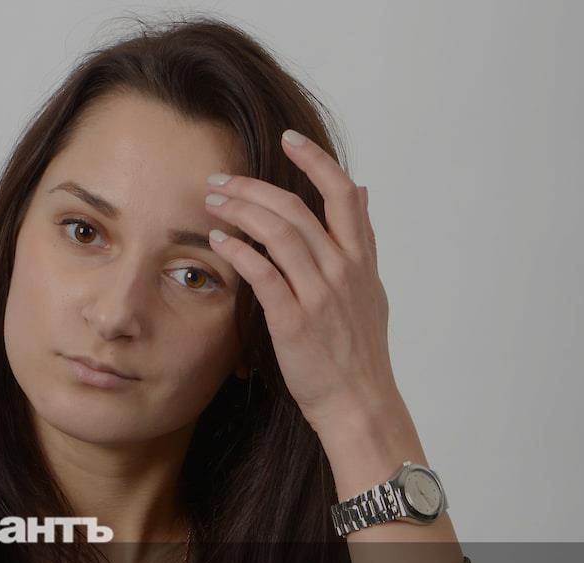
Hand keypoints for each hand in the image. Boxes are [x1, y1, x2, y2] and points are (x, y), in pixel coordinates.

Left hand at [205, 129, 398, 433]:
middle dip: (254, 187)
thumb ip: (362, 240)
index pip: (343, 194)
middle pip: (297, 208)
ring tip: (213, 203)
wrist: (360, 403)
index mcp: (361, 261)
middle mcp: (343, 271)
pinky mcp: (295, 321)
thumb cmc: (359, 351)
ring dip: (241, 211)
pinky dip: (240, 251)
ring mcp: (320, 295)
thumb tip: (363, 192)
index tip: (289, 138)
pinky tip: (219, 241)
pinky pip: (264, 274)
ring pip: (279, 233)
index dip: (316, 161)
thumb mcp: (371, 289)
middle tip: (221, 179)